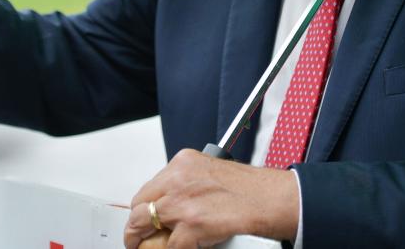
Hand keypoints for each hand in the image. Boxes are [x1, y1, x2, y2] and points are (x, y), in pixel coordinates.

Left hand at [123, 149, 298, 248]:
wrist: (269, 199)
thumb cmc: (248, 188)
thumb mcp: (209, 173)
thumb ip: (185, 185)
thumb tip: (170, 204)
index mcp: (182, 164)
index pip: (149, 188)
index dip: (142, 207)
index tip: (140, 216)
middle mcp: (177, 179)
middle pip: (139, 205)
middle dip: (135, 225)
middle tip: (136, 238)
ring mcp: (182, 203)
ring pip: (144, 224)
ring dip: (144, 240)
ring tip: (145, 247)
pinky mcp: (191, 225)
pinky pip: (169, 246)